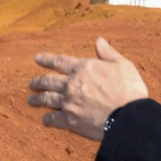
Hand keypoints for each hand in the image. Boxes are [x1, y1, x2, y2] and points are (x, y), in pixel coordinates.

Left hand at [28, 37, 147, 140]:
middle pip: (47, 81)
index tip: (37, 59)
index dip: (46, 59)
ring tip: (31, 100)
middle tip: (31, 84)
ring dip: (36, 99)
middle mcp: (71, 84)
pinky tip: (45, 119)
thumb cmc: (129, 89)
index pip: (59, 61)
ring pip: (45, 99)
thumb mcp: (123, 65)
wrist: (128, 115)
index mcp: (83, 68)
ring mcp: (68, 102)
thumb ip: (108, 53)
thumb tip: (99, 41)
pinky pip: (52, 118)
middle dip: (37, 81)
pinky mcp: (69, 120)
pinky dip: (47, 118)